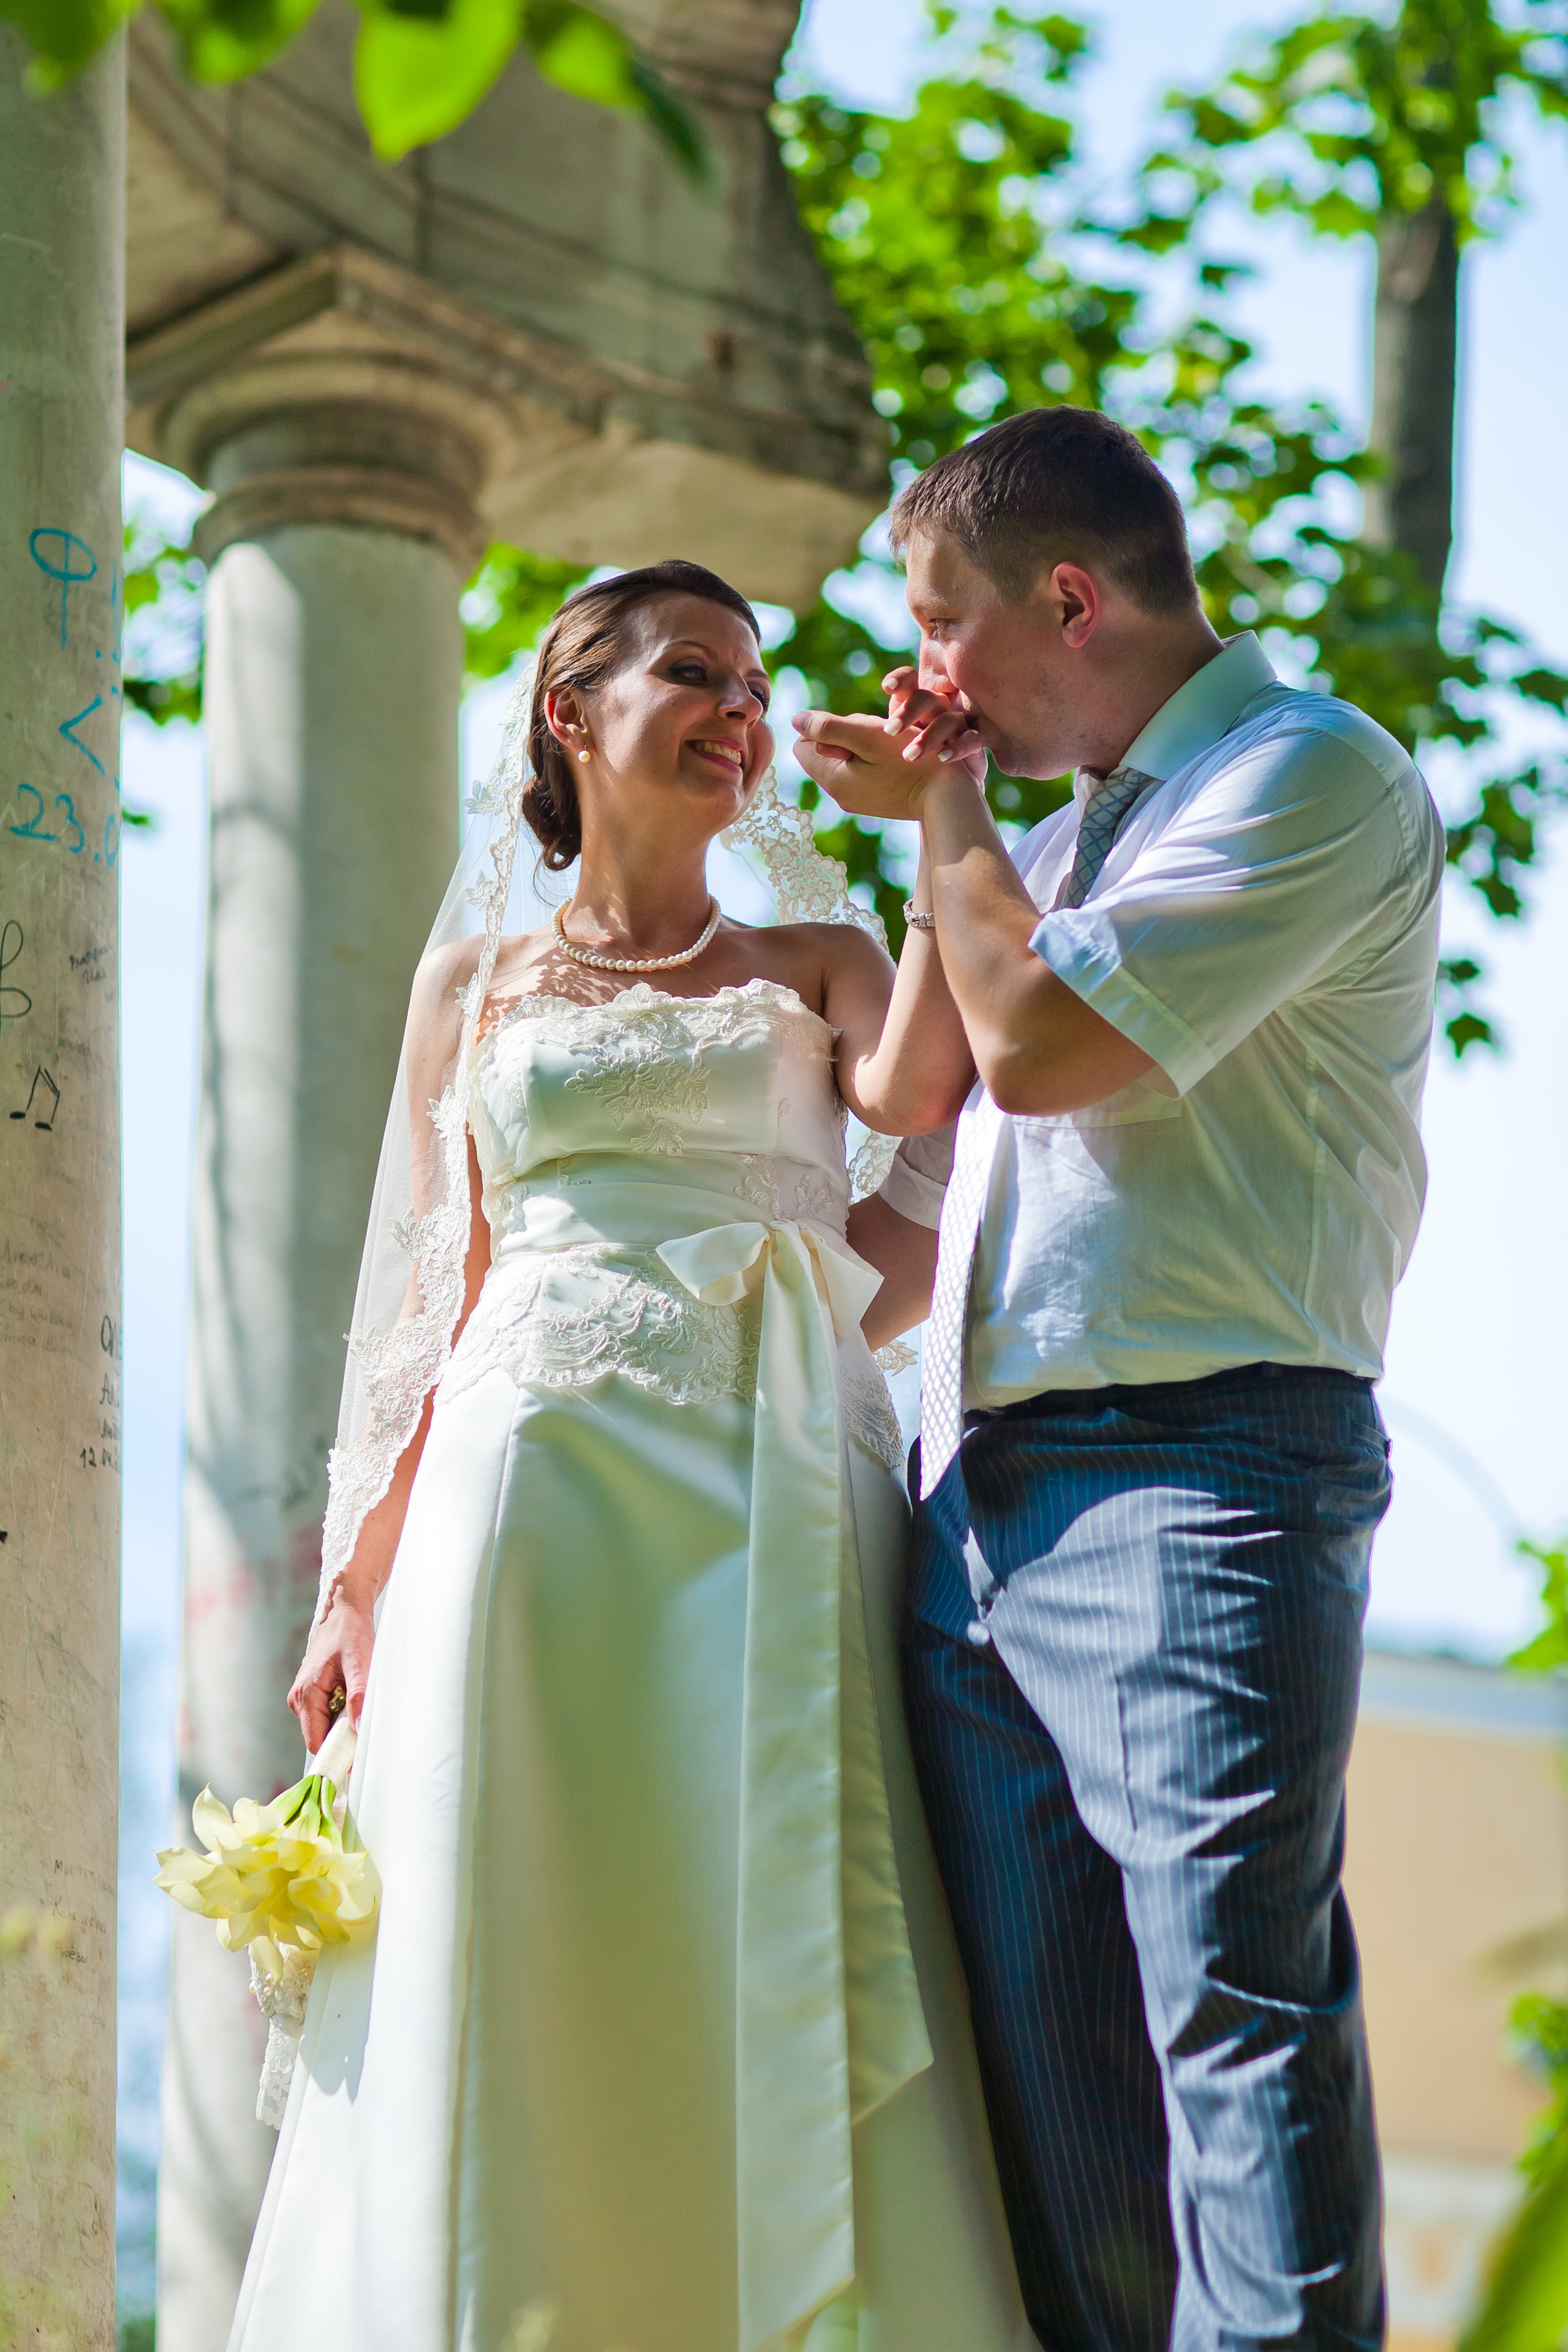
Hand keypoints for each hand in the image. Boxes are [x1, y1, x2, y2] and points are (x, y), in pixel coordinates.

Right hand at [288, 1591, 375, 1755]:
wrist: (344, 1613)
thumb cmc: (351, 1633)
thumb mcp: (359, 1662)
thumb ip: (358, 1696)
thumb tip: (357, 1729)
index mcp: (305, 1694)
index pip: (315, 1742)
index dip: (335, 1754)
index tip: (357, 1759)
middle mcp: (298, 1699)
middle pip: (319, 1737)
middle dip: (342, 1739)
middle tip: (366, 1729)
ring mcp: (303, 1698)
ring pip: (323, 1728)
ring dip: (342, 1726)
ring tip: (361, 1706)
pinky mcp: (311, 1695)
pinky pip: (325, 1717)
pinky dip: (341, 1716)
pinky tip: (353, 1700)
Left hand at [792, 693, 986, 818]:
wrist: (948, 797)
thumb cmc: (909, 760)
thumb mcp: (866, 735)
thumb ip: (827, 727)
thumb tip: (795, 720)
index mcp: (832, 778)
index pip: (803, 745)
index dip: (825, 727)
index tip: (856, 727)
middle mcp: (841, 794)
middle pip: (827, 750)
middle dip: (847, 734)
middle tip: (879, 737)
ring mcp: (861, 800)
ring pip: (849, 758)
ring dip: (866, 745)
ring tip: (893, 747)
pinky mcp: (880, 801)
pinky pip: (868, 770)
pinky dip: (879, 759)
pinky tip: (900, 759)